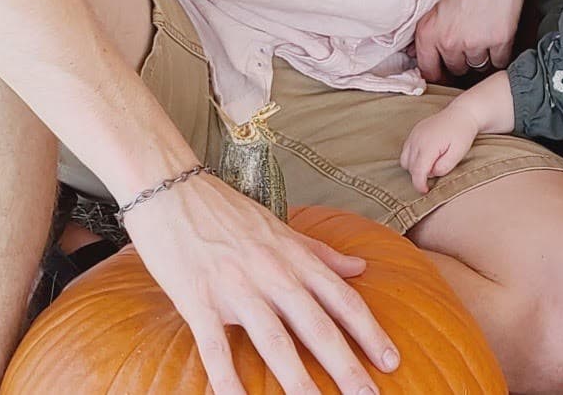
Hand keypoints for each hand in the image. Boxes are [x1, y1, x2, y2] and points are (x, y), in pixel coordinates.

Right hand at [124, 174, 397, 394]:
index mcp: (295, 257)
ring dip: (298, 382)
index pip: (342, 299)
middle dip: (346, 366)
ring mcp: (236, 288)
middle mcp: (273, 273)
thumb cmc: (226, 210)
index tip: (392, 360)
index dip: (370, 332)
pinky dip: (228, 380)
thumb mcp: (280, 228)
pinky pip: (215, 349)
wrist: (170, 188)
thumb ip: (321, 252)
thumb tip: (361, 267)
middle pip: (317, 327)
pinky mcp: (198, 300)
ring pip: (275, 342)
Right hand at [400, 104, 483, 193]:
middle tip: (437, 170)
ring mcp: (414, 134)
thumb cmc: (462, 133)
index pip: (418, 171)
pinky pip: (406, 150)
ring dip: (414, 167)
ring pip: (405, 159)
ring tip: (432, 163)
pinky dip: (412, 158)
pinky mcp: (414, 131)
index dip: (419, 184)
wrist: (462, 113)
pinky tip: (427, 156)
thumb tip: (432, 173)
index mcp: (428, 145)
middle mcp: (417, 139)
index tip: (425, 191)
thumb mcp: (459, 152)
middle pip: (410, 167)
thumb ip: (445, 166)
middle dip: (420, 174)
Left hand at [413, 0, 527, 83]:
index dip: (437, 72)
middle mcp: (450, 40)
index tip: (443, 70)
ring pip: (478, 64)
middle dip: (461, 59)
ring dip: (481, 55)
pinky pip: (499, 60)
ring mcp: (476, 42)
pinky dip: (500, 52)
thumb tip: (417, 50)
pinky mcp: (499, 39)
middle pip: (455, 68)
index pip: (428, 69)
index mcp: (428, 31)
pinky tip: (498, 37)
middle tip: (468, 42)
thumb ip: (425, 25)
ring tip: (484, 35)